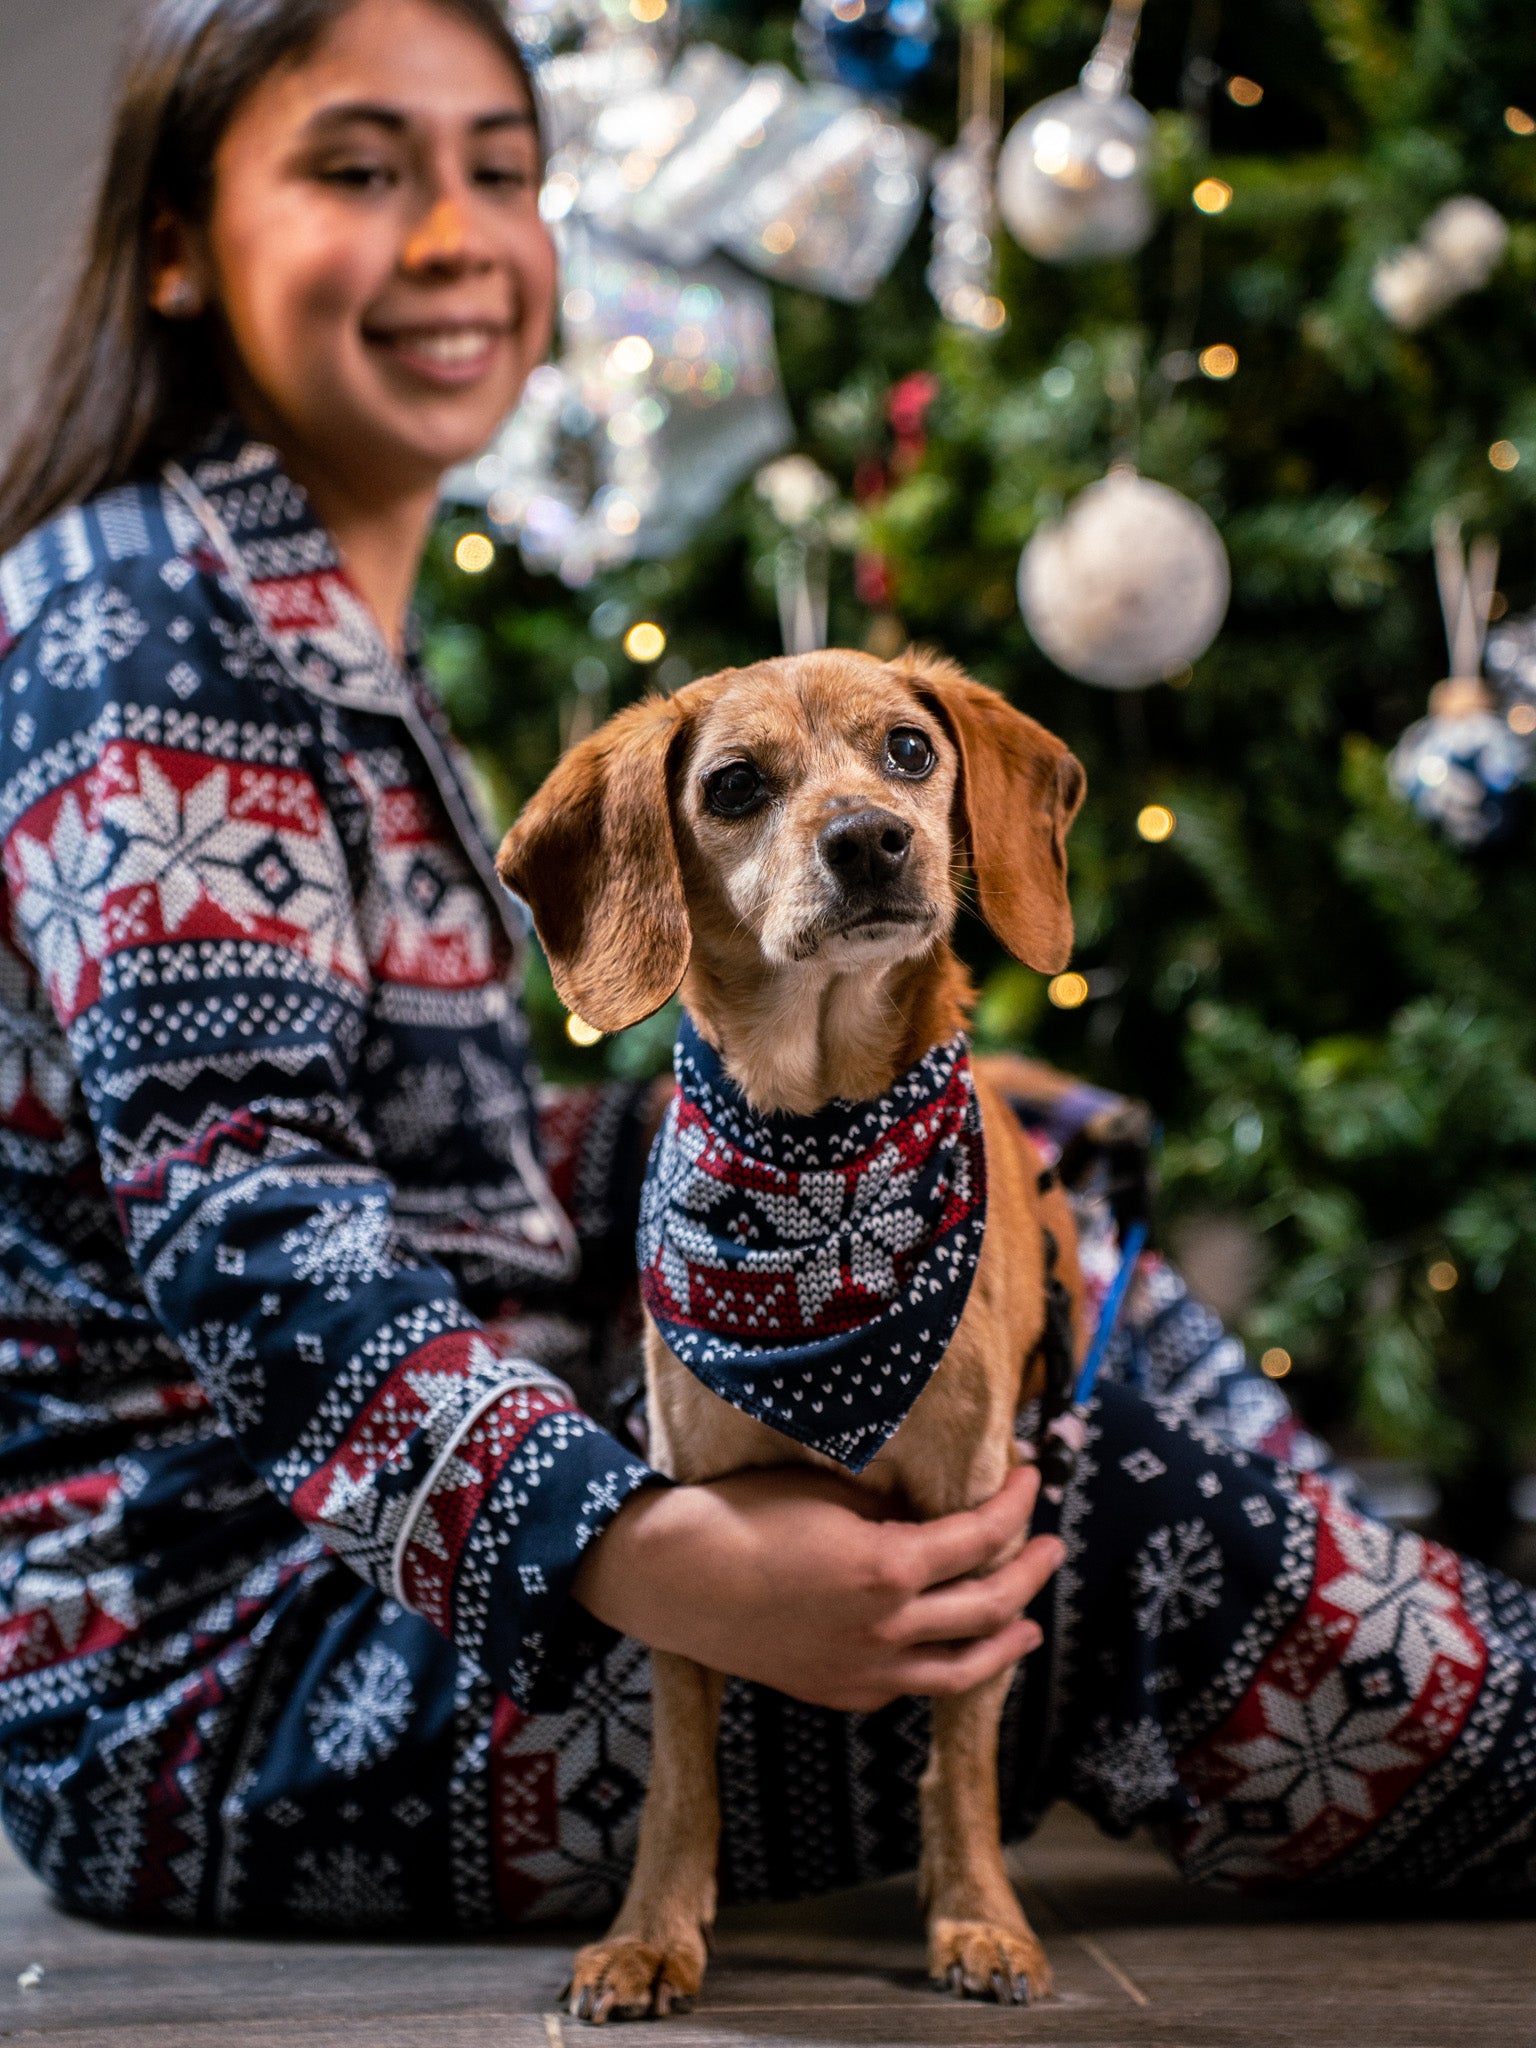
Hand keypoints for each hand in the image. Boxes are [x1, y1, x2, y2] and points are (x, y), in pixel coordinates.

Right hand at [571, 1462, 1063, 1711]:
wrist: (676, 1578)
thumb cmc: (747, 1515)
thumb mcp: (830, 1490)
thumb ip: (892, 1509)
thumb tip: (934, 1512)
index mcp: (891, 1569)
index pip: (981, 1536)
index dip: (1015, 1503)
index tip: (1029, 1476)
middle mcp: (889, 1630)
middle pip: (988, 1607)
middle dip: (1029, 1573)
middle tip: (1052, 1547)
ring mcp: (865, 1672)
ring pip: (961, 1669)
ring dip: (1005, 1641)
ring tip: (1029, 1626)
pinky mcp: (838, 1693)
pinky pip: (910, 1686)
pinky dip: (944, 1664)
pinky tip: (949, 1648)